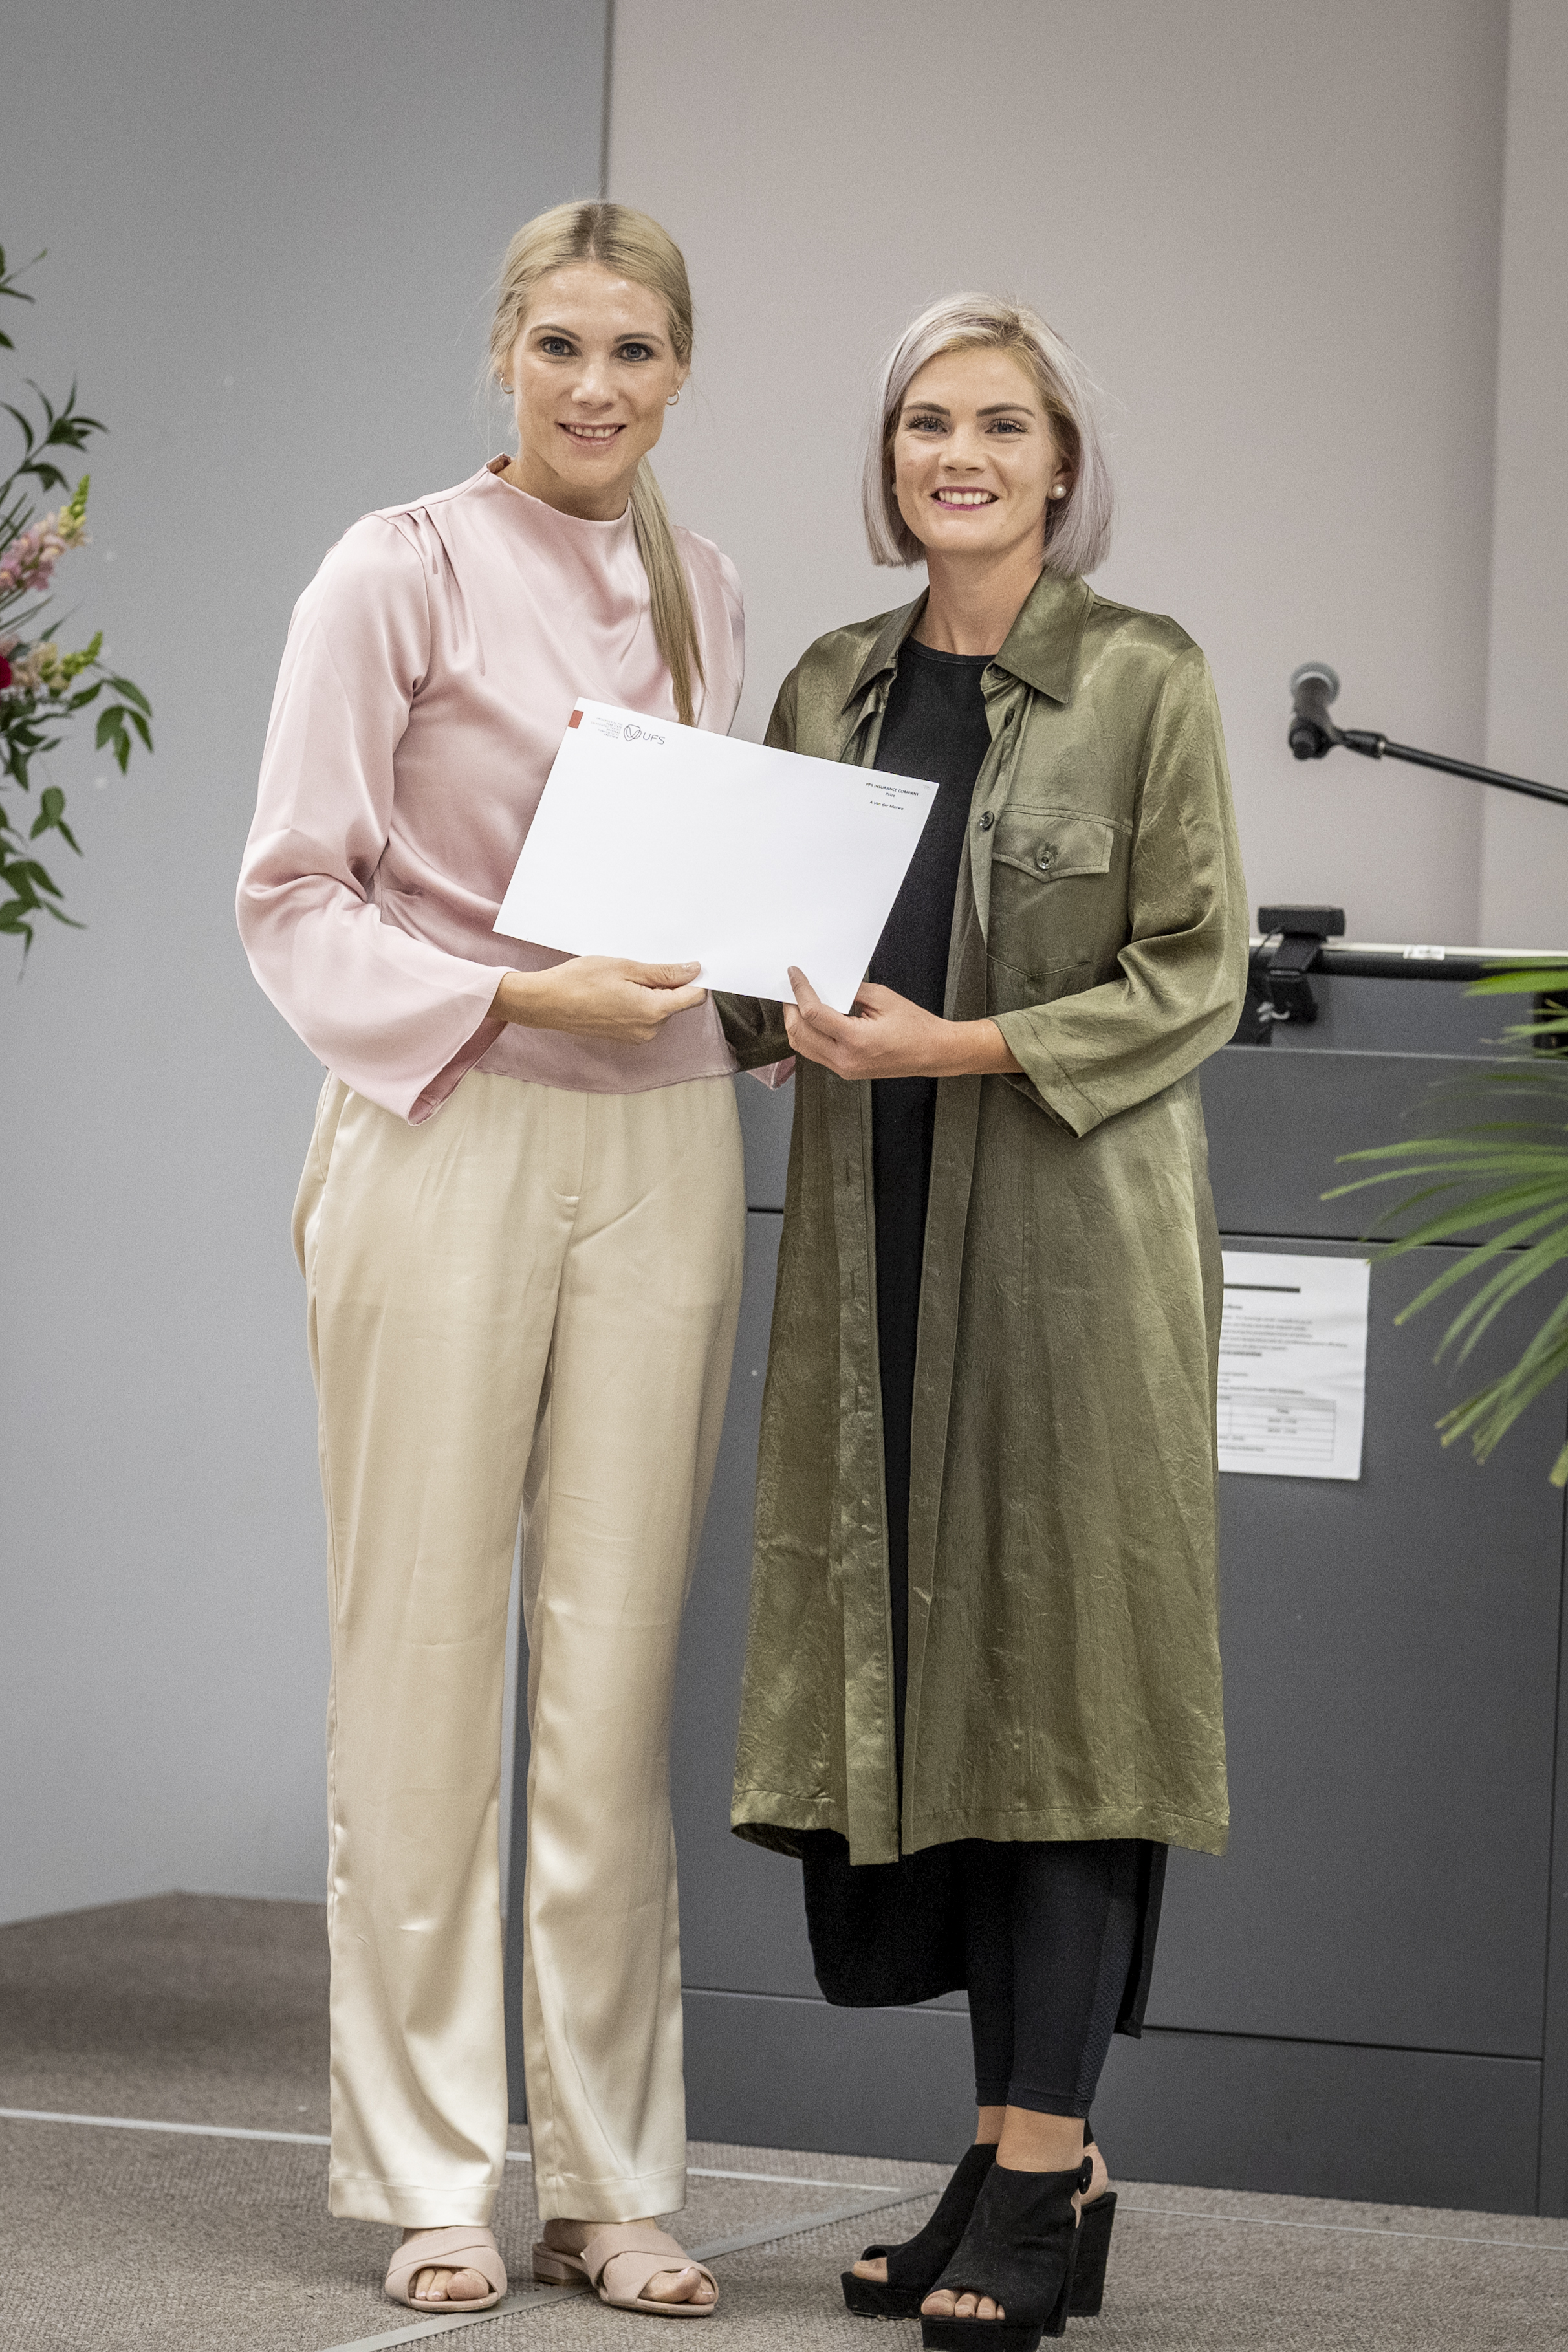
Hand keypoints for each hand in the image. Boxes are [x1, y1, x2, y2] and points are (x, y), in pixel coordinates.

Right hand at [491, 957, 705, 1044]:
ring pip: (660, 1009)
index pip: (694, 997)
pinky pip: (644, 1017)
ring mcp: (637, 1037)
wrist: (547, 1003)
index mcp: (654, 1011)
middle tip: (638, 968)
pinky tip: (616, 992)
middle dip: (667, 984)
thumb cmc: (580, 981)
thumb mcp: (626, 968)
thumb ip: (664, 973)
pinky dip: (638, 1002)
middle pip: (677, 1003)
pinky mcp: (626, 1037)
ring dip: (650, 993)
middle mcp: (650, 1030)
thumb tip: (693, 971)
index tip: (685, 963)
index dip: (694, 978)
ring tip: (622, 980)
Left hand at [782, 968, 1019, 1079]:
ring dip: (795, 1023)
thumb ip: (850, 991)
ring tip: (798, 1002)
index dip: (799, 990)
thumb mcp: (882, 998)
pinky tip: (812, 1019)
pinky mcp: (845, 1070)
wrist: (932, 1053)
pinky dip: (808, 1034)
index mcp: (855, 1040)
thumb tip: (825, 984)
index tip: (794, 974)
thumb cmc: (915, 1026)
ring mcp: (843, 1068)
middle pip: (799, 1033)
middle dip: (790, 1008)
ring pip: (802, 1047)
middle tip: (791, 988)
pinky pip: (815, 1053)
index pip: (812, 1014)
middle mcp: (844, 1059)